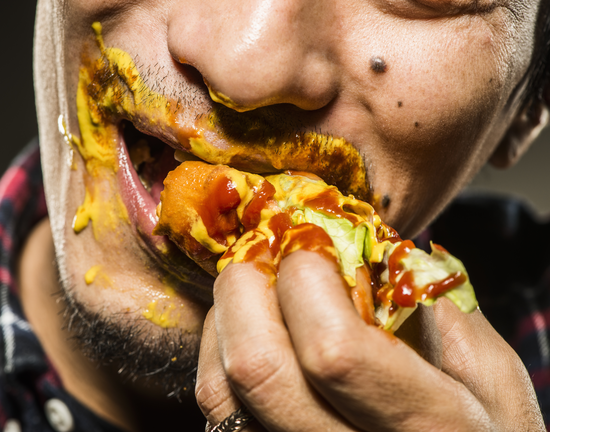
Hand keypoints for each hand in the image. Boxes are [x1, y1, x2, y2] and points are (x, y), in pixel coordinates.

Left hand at [195, 250, 545, 430]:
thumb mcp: (492, 379)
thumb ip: (439, 309)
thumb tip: (371, 244)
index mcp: (424, 427)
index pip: (333, 350)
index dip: (306, 281)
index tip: (314, 246)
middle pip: (256, 369)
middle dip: (246, 286)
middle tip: (264, 254)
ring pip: (220, 393)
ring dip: (225, 319)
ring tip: (254, 291)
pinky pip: (218, 409)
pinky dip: (218, 356)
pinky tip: (249, 334)